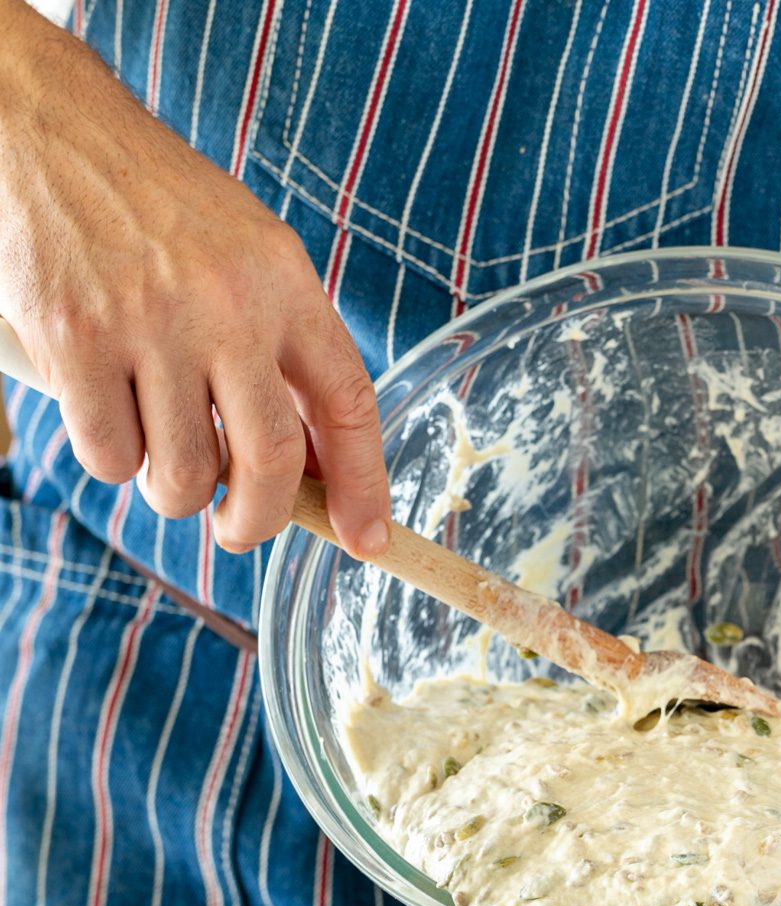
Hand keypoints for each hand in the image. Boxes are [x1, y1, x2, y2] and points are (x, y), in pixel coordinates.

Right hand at [0, 3, 389, 556]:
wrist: (52, 130)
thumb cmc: (159, 209)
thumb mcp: (251, 258)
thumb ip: (286, 355)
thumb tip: (315, 469)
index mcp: (285, 283)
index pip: (348, 401)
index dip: (363, 483)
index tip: (367, 538)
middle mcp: (226, 303)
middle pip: (268, 460)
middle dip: (258, 521)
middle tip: (238, 530)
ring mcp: (149, 321)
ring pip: (184, 475)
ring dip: (176, 495)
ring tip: (164, 458)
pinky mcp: (74, 337)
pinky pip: (109, 456)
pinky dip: (114, 462)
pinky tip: (110, 417)